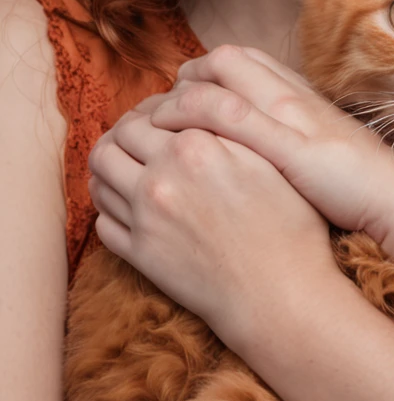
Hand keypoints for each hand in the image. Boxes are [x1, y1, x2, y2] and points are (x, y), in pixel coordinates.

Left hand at [87, 90, 337, 344]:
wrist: (280, 293)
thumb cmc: (286, 223)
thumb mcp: (265, 157)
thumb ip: (224, 127)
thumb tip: (195, 107)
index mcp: (195, 145)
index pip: (146, 115)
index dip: (150, 112)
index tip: (159, 118)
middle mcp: (162, 177)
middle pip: (113, 142)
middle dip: (121, 135)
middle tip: (138, 140)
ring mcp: (145, 218)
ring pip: (98, 179)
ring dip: (108, 168)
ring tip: (128, 167)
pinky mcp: (140, 255)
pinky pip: (102, 222)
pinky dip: (108, 207)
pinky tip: (129, 204)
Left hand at [147, 44, 393, 297]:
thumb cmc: (362, 182)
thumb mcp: (322, 144)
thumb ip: (292, 132)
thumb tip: (261, 136)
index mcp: (301, 92)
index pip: (243, 57)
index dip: (205, 67)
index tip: (183, 89)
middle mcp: (293, 95)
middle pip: (224, 60)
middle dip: (185, 76)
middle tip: (160, 106)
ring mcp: (290, 116)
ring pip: (218, 82)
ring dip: (178, 97)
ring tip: (152, 124)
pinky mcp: (287, 145)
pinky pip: (227, 116)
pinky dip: (192, 119)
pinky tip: (170, 138)